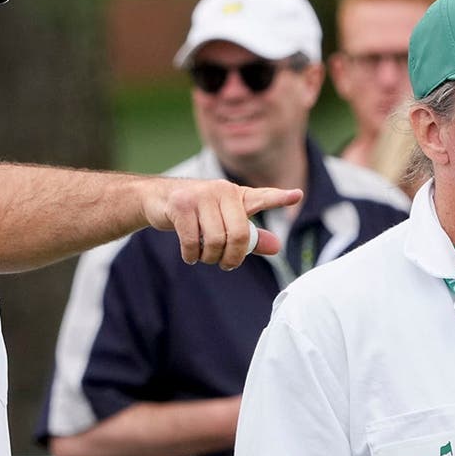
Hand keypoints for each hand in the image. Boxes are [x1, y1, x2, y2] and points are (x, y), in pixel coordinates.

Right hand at [144, 179, 301, 269]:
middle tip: (225, 265)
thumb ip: (251, 236)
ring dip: (209, 258)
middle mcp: (222, 191)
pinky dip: (191, 255)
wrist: (158, 199)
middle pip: (239, 234)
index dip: (279, 198)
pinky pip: (192, 241)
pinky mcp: (181, 205)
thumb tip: (277, 247)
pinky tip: (189, 255)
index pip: (262, 197)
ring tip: (203, 256)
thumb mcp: (225, 222)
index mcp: (237, 195)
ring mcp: (201, 196)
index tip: (297, 195)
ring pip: (215, 241)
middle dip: (232, 257)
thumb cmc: (197, 213)